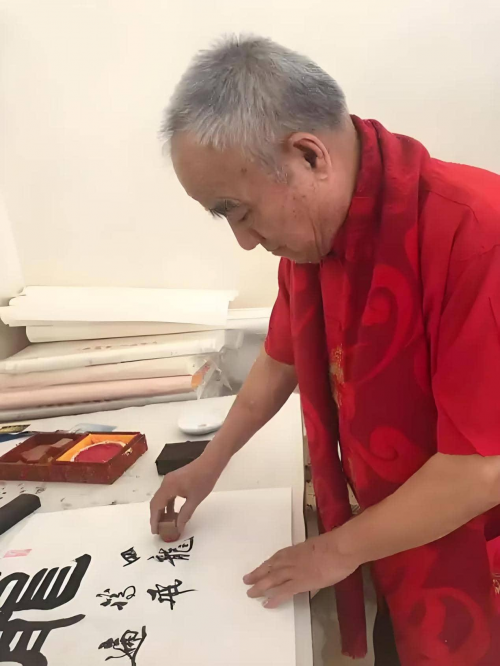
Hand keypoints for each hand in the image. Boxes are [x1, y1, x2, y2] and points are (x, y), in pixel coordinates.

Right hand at [149, 452, 225, 534]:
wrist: (211, 462)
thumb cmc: (203, 480)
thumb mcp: (194, 500)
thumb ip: (184, 515)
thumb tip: (178, 528)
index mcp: (168, 487)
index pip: (156, 506)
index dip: (154, 520)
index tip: (155, 532)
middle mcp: (165, 483)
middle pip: (156, 502)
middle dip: (157, 517)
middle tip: (160, 530)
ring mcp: (170, 480)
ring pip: (162, 498)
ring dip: (163, 511)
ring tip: (167, 524)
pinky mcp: (175, 479)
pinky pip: (168, 494)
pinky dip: (169, 504)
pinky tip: (174, 513)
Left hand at [243, 532, 358, 607]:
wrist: (339, 548)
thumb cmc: (333, 546)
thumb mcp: (317, 548)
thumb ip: (310, 557)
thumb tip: (310, 565)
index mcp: (295, 550)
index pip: (276, 558)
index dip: (266, 565)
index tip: (259, 569)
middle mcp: (290, 560)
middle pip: (269, 568)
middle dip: (257, 575)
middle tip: (246, 580)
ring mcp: (293, 571)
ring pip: (271, 580)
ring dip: (259, 587)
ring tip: (250, 593)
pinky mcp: (300, 583)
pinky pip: (283, 592)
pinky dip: (274, 598)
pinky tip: (266, 604)